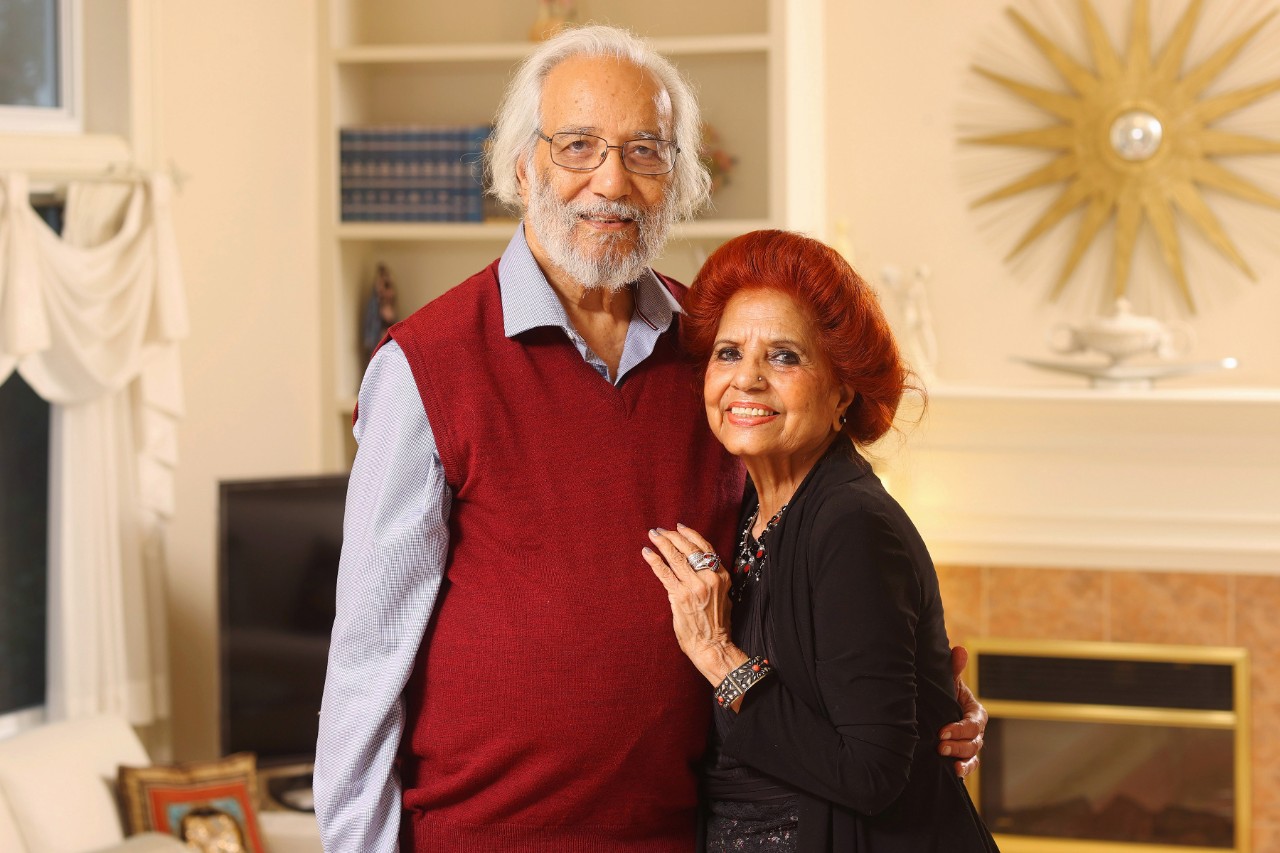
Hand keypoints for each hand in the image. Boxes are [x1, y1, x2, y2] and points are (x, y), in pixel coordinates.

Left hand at [642, 524, 746, 686]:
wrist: (712, 645)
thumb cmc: (716, 625)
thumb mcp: (723, 597)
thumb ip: (713, 581)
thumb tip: (702, 568)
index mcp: (721, 577)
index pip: (705, 548)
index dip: (690, 535)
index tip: (679, 527)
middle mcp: (709, 578)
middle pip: (689, 549)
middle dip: (672, 536)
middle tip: (660, 531)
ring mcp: (694, 587)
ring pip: (676, 558)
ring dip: (662, 544)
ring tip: (653, 536)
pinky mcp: (680, 596)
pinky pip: (664, 573)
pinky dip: (654, 561)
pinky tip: (647, 553)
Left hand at [938, 645, 986, 778]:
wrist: (933, 706)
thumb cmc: (942, 693)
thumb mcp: (947, 681)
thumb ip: (953, 668)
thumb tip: (959, 649)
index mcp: (975, 712)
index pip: (974, 723)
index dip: (960, 728)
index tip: (943, 731)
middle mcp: (976, 730)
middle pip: (975, 742)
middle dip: (959, 745)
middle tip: (940, 745)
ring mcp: (971, 744)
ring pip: (972, 755)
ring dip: (961, 758)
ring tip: (945, 758)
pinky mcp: (963, 756)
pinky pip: (970, 766)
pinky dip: (965, 770)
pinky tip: (955, 772)